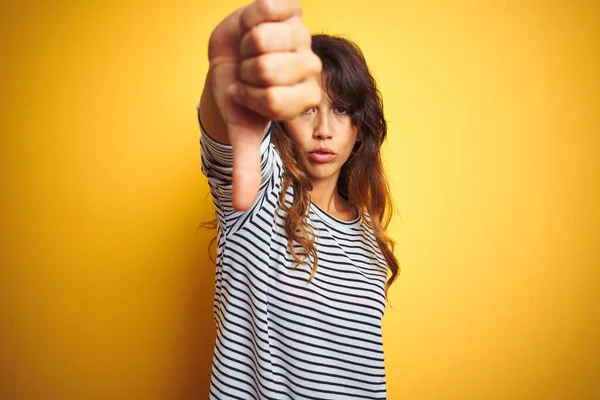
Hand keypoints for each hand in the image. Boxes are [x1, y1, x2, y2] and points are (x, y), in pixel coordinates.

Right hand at [208, 0, 321, 210]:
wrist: (228, 58)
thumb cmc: (238, 95)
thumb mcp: (243, 131)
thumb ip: (247, 167)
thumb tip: (241, 209)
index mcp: (303, 98)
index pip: (274, 102)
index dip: (249, 98)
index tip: (249, 96)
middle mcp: (309, 68)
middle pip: (266, 69)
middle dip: (245, 72)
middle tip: (249, 73)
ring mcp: (302, 36)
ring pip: (263, 41)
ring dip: (245, 46)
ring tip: (251, 51)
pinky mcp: (291, 9)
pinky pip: (266, 9)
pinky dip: (250, 18)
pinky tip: (255, 27)